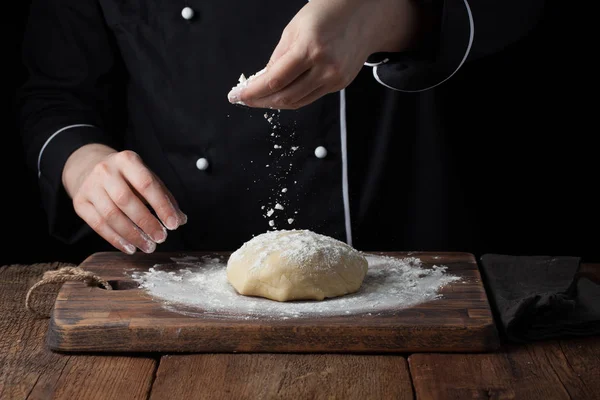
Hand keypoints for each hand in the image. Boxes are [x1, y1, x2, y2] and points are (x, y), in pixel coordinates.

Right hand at [62, 144, 186, 253]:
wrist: (89, 167)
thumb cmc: (127, 177)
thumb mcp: (146, 178)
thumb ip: (164, 197)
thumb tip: (180, 220)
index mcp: (127, 160)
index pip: (147, 184)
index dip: (162, 206)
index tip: (174, 224)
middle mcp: (106, 171)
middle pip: (127, 200)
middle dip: (147, 223)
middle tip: (161, 238)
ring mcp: (90, 186)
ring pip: (111, 215)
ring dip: (132, 235)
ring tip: (148, 246)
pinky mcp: (80, 202)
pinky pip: (98, 225)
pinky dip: (116, 239)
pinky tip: (130, 247)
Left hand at [227, 0, 421, 108]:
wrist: (362, 13)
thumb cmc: (326, 14)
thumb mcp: (293, 29)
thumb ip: (278, 58)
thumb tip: (262, 82)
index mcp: (309, 48)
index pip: (273, 81)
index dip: (252, 92)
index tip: (237, 96)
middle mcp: (324, 67)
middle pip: (285, 97)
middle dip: (260, 101)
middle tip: (245, 100)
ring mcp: (334, 78)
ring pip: (298, 102)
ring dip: (275, 103)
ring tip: (259, 99)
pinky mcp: (340, 84)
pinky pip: (311, 97)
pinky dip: (293, 98)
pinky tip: (281, 94)